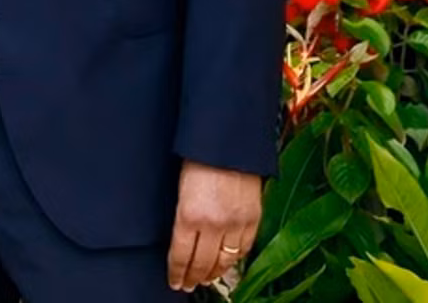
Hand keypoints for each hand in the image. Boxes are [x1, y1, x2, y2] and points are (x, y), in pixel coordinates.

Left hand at [168, 160, 262, 290]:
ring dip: (214, 273)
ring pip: (225, 260)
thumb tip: (179, 236)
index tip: (174, 281)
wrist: (229, 141)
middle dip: (193, 277)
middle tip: (186, 285)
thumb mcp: (178, 185)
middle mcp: (214, 224)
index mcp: (189, 215)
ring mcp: (236, 223)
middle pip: (202, 263)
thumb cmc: (197, 156)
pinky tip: (227, 263)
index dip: (177, 272)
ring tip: (205, 279)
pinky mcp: (254, 218)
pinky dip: (234, 259)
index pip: (180, 255)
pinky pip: (244, 248)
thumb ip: (181, 214)